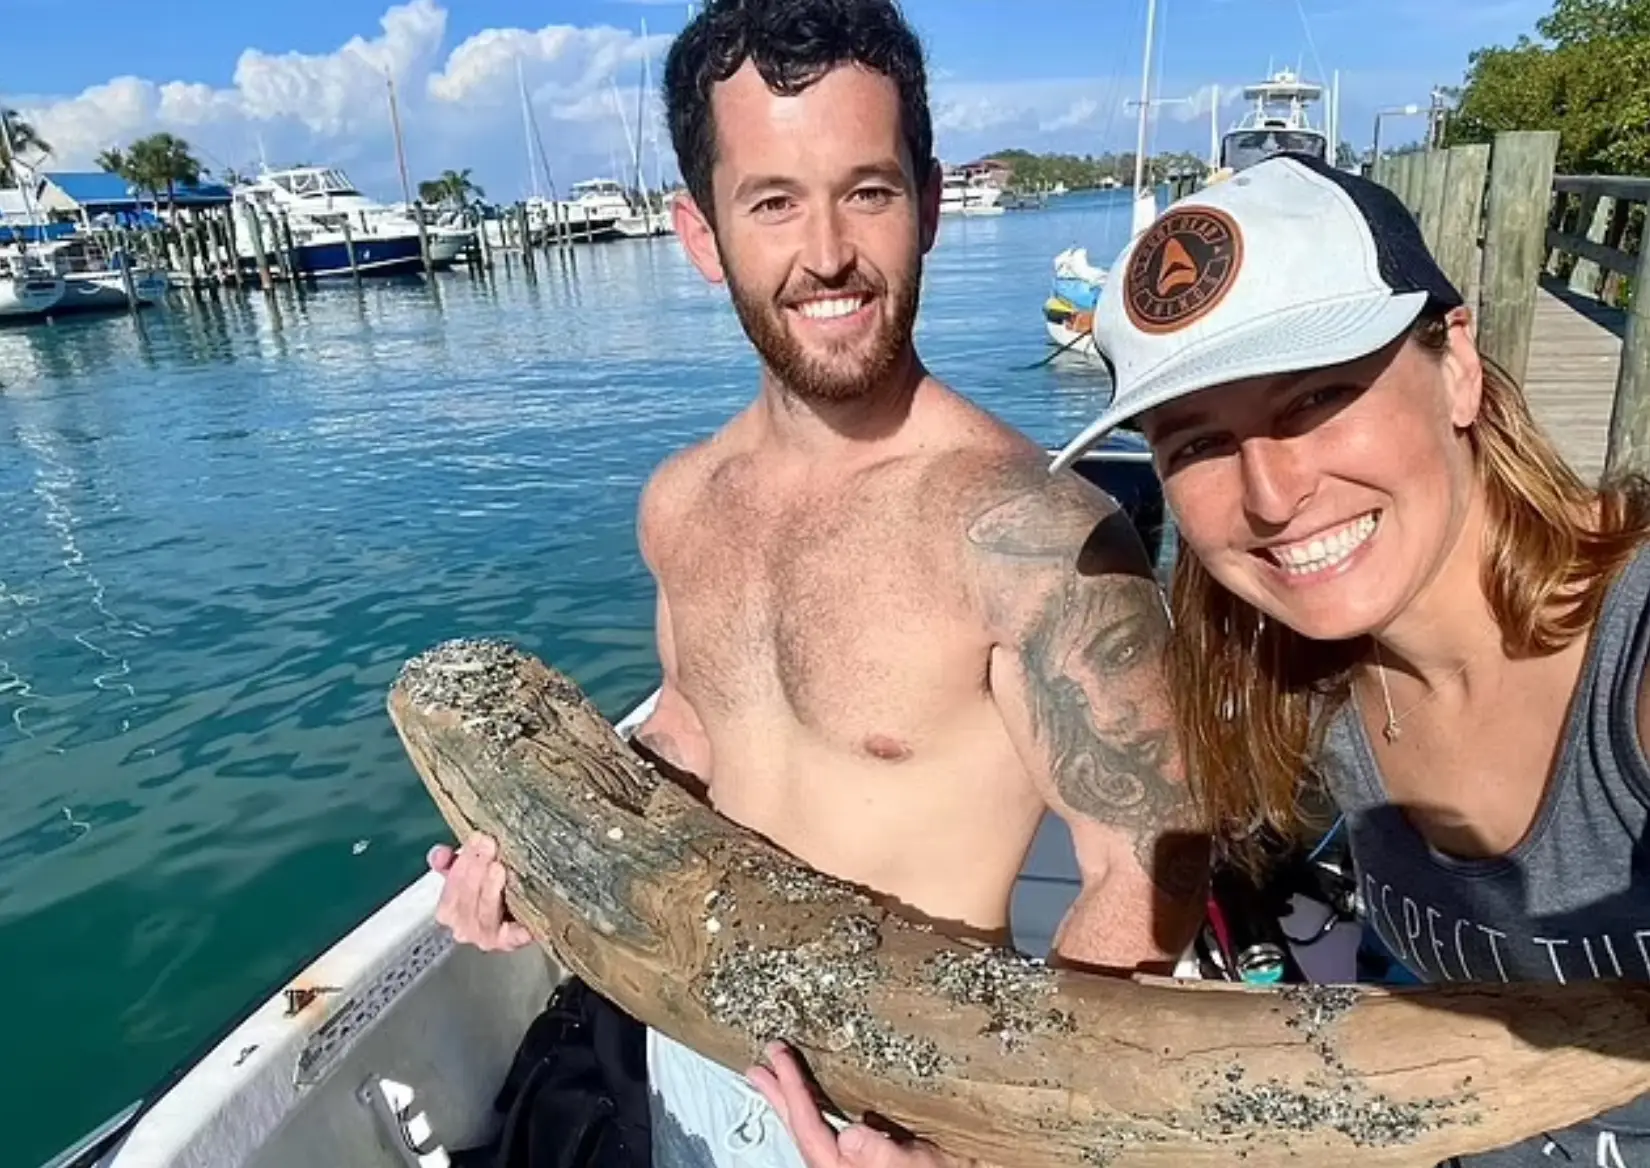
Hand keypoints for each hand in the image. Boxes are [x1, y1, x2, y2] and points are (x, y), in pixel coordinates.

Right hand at [428, 834, 532, 951]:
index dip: (462, 863)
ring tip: (498, 868)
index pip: (451, 888)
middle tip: (489, 846)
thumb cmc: (490, 890)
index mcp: (448, 911)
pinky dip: (516, 924)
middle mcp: (464, 928)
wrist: (520, 916)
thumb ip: (449, 861)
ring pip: (485, 915)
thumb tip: (439, 855)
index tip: (476, 839)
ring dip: (490, 890)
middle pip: (467, 900)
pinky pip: (513, 934)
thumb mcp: (467, 871)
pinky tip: (519, 905)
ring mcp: (488, 938)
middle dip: (476, 870)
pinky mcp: (512, 943)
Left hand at [746, 1043, 969, 1167]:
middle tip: (758, 1065)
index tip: (777, 1056)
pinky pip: (828, 1124)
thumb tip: (850, 1134)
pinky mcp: (861, 1152)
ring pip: (811, 1125)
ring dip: (792, 1098)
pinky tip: (816, 1092)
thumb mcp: (914, 1166)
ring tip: (772, 1074)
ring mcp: (847, 1158)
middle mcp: (838, 1163)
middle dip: (779, 1093)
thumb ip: (881, 1154)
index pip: (809, 1124)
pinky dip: (815, 1104)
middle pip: (800, 1125)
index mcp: (841, 1166)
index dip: (791, 1088)